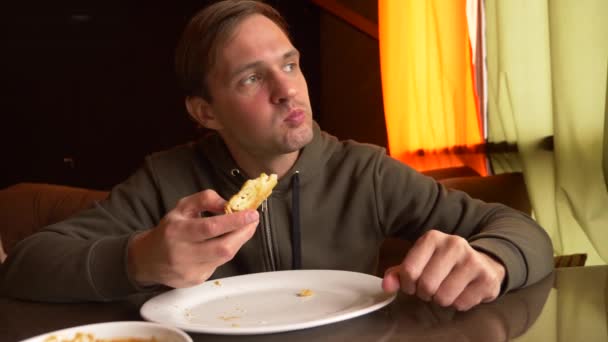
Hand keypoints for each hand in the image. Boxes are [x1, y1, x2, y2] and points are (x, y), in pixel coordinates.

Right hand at [127, 189, 258, 287]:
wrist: (148, 259)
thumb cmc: (169, 230)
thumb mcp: (182, 207)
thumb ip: (205, 199)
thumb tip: (229, 204)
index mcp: (176, 231)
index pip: (210, 227)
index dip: (234, 221)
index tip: (252, 214)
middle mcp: (181, 253)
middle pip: (222, 247)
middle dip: (243, 233)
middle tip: (253, 221)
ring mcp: (189, 270)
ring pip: (224, 258)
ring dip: (238, 241)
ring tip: (244, 228)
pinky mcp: (195, 280)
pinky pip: (219, 265)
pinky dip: (226, 252)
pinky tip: (225, 243)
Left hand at [382, 230, 505, 310]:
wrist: (484, 262)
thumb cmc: (444, 265)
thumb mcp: (420, 262)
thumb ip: (399, 273)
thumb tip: (386, 285)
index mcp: (432, 238)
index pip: (409, 271)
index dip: (408, 285)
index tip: (414, 285)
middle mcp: (453, 244)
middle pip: (426, 285)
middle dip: (425, 294)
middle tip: (431, 289)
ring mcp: (472, 260)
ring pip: (444, 297)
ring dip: (442, 300)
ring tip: (447, 290)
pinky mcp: (487, 278)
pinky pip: (461, 304)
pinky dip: (459, 304)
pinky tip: (463, 292)